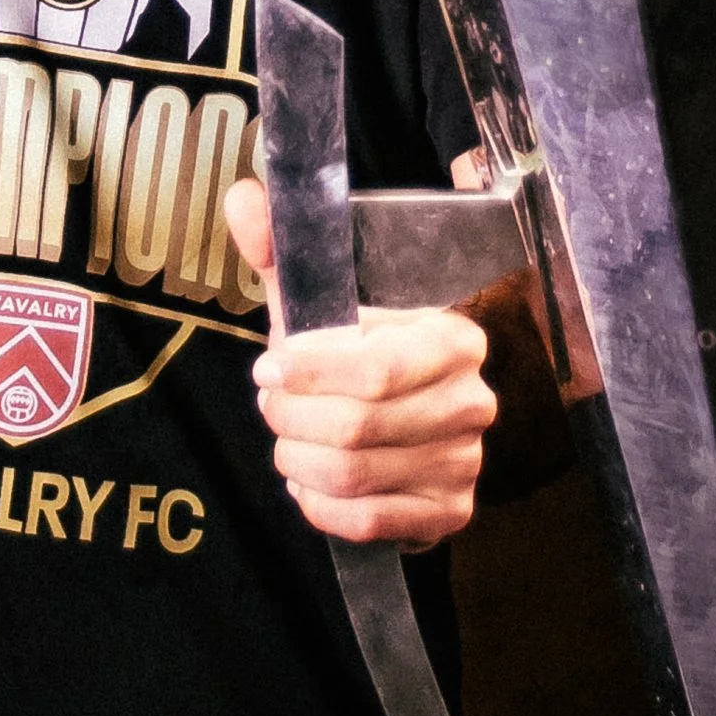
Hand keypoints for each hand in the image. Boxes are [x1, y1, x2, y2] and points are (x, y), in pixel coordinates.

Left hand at [226, 178, 497, 548]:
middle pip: (357, 427)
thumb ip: (282, 251)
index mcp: (454, 340)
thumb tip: (244, 195)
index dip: (308, 375)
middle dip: (292, 420)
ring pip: (354, 476)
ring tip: (287, 440)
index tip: (268, 369)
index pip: (376, 368)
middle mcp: (472, 401)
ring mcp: (466, 460)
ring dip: (297, 460)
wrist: (398, 421)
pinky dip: (320, 505)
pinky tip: (308, 480)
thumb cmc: (354, 355)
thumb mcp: (321, 304)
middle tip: (271, 407)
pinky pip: (367, 520)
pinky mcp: (450, 510)